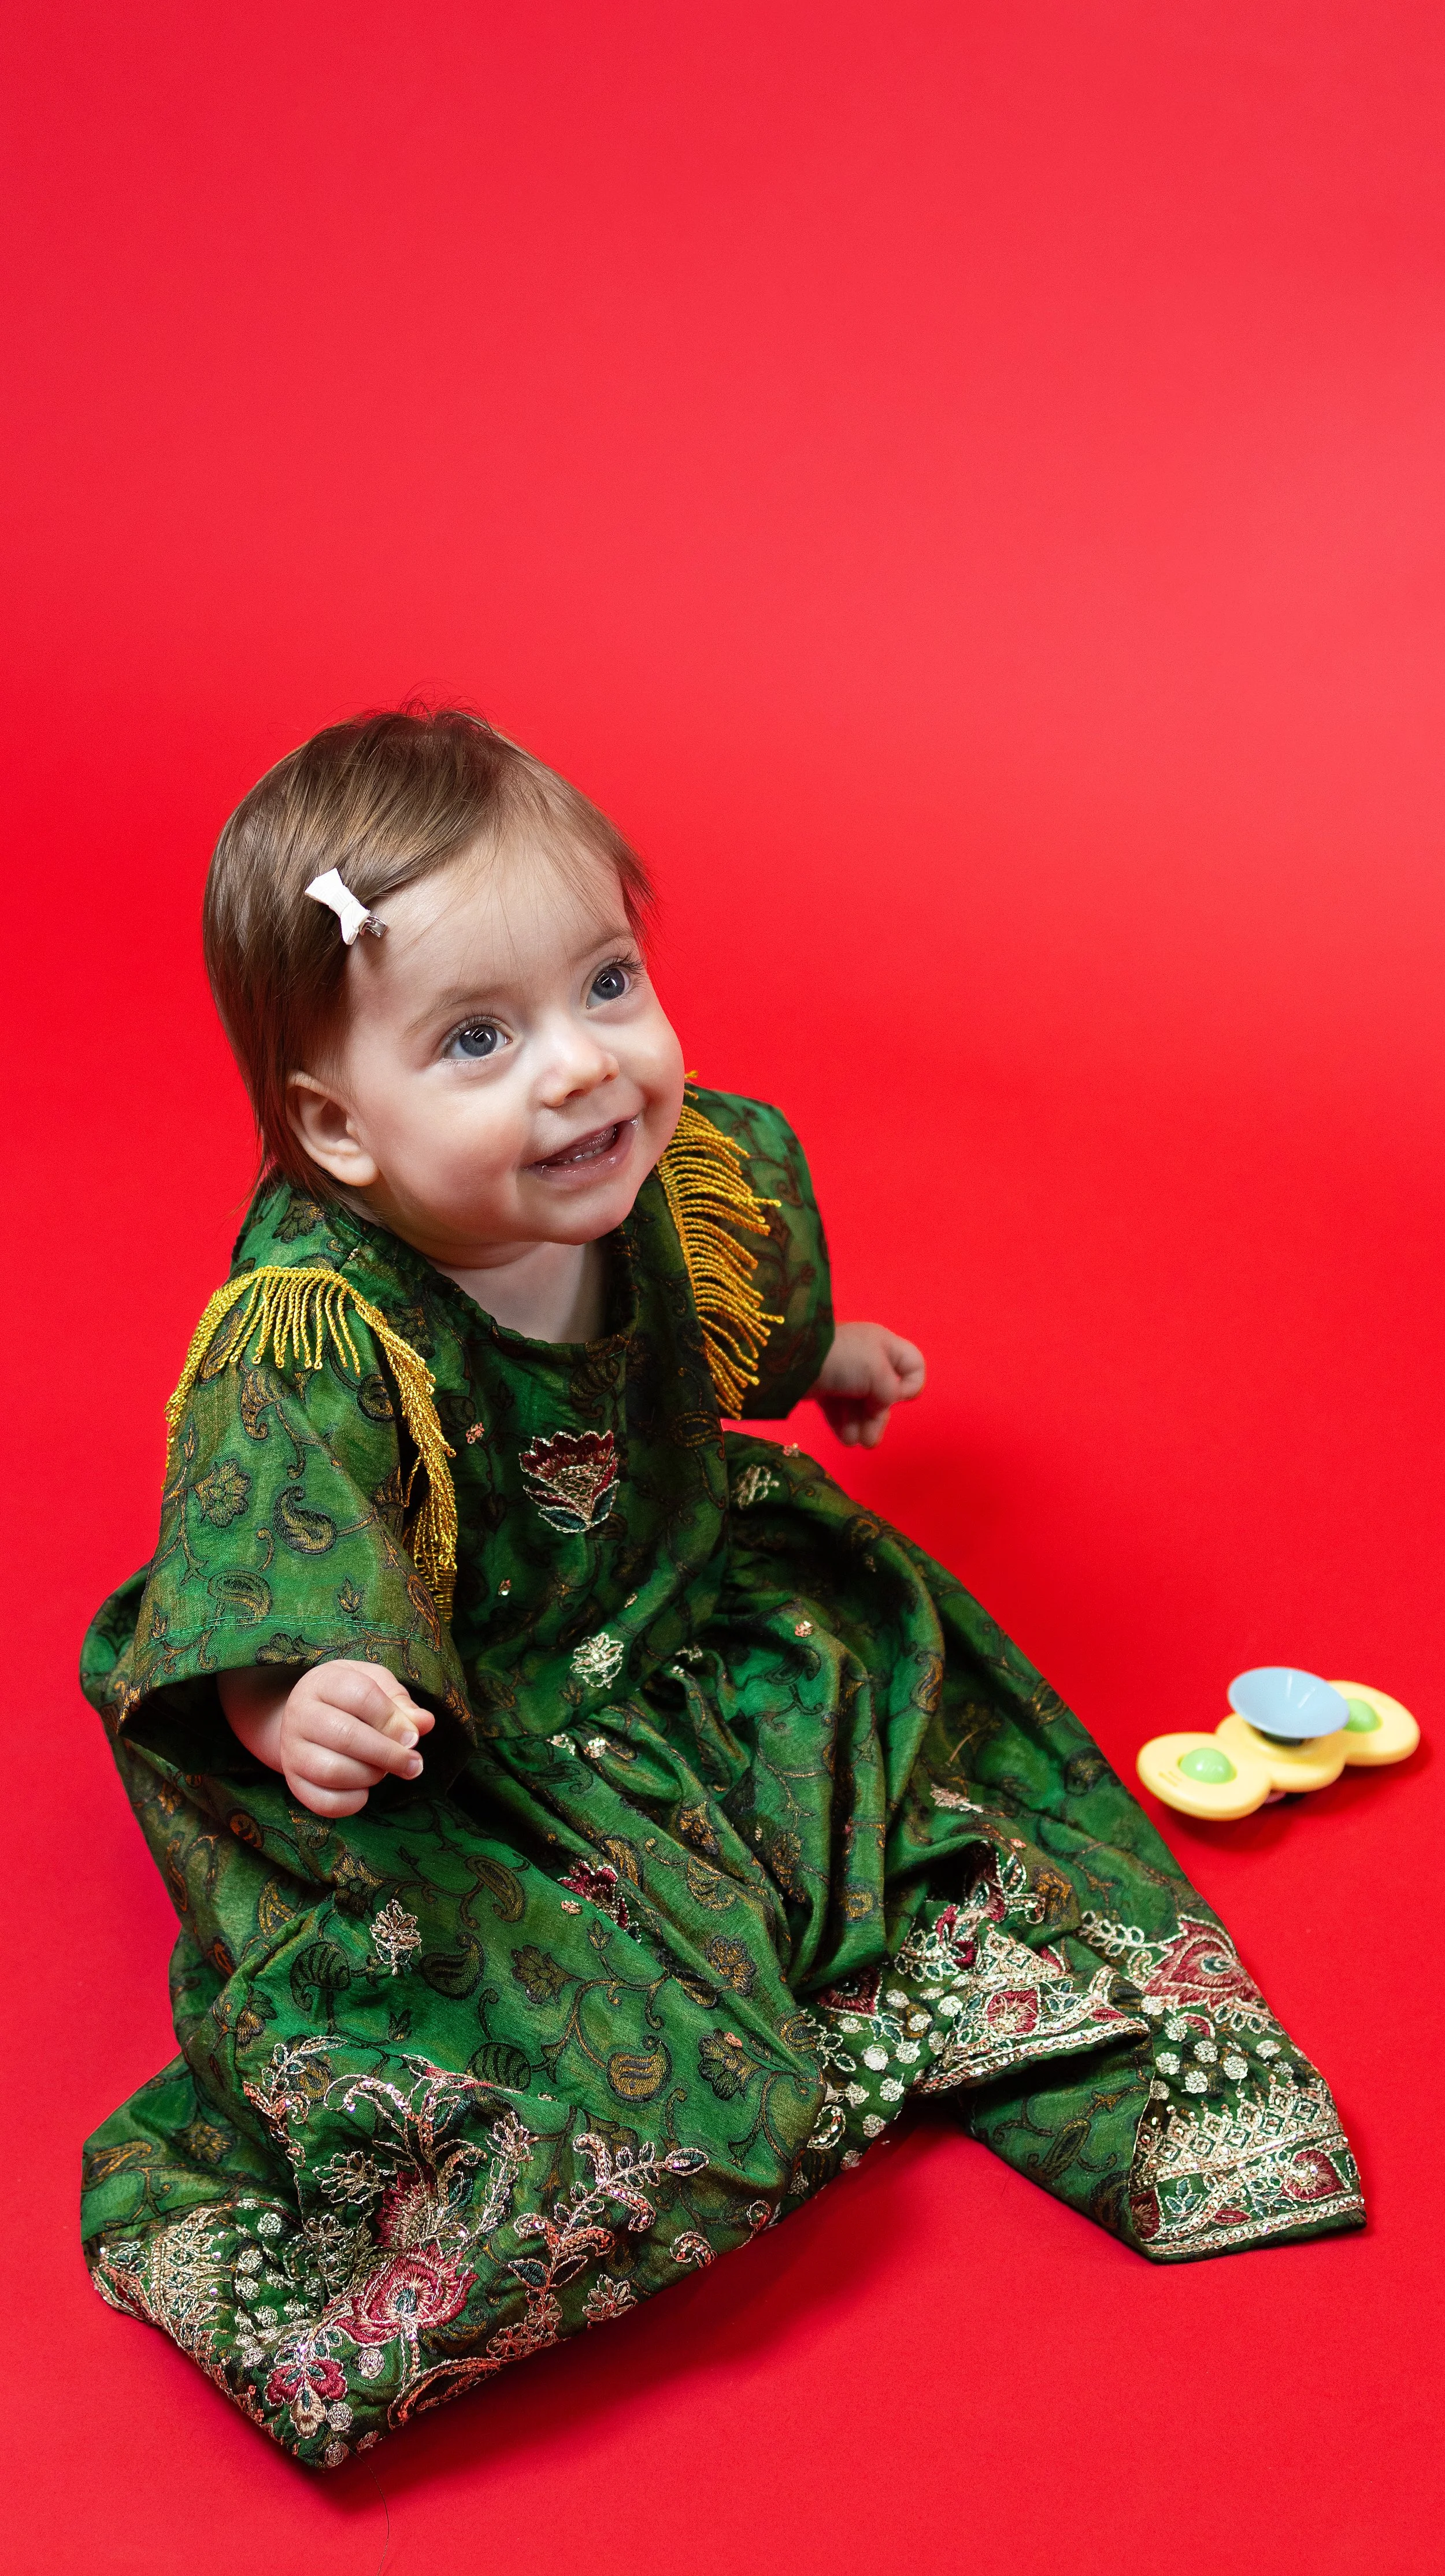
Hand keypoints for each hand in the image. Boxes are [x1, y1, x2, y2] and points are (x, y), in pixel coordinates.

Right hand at [218, 1659, 435, 1816]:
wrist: (306, 1716)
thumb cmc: (349, 1697)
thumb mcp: (376, 1685)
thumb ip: (401, 1703)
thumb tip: (424, 1723)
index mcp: (323, 1682)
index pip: (361, 1696)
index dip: (392, 1720)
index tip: (413, 1738)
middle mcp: (300, 1715)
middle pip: (346, 1736)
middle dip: (389, 1754)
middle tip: (414, 1764)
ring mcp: (291, 1751)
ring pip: (332, 1771)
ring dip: (370, 1776)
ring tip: (384, 1771)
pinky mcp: (293, 1782)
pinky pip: (323, 1802)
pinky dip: (352, 1802)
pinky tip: (365, 1790)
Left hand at [810, 1319, 925, 1447]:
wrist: (795, 1360)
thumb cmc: (844, 1360)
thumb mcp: (878, 1372)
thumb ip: (891, 1392)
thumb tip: (883, 1405)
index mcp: (885, 1346)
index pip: (914, 1365)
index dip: (910, 1385)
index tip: (894, 1396)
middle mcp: (868, 1359)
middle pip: (885, 1393)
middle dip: (878, 1418)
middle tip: (869, 1441)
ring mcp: (846, 1373)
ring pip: (861, 1404)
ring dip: (861, 1425)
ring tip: (852, 1441)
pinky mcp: (825, 1386)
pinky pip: (840, 1409)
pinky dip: (843, 1424)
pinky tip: (843, 1438)